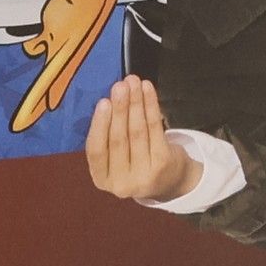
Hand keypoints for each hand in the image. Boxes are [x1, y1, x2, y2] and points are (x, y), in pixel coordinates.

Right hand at [85, 76, 197, 203]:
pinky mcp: (163, 164)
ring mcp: (145, 176)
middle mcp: (122, 183)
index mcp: (102, 179)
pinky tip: (148, 90)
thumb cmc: (133, 161)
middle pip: (119, 139)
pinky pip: (155, 129)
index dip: (99, 125)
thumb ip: (106, 136)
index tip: (103, 102)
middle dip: (119, 108)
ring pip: (138, 131)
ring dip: (136, 103)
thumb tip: (108, 100)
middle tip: (120, 85)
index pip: (96, 151)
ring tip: (133, 82)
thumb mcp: (114, 157)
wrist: (169, 181)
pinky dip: (151, 106)